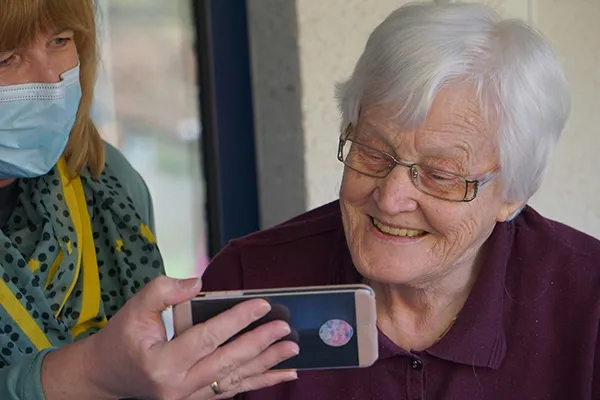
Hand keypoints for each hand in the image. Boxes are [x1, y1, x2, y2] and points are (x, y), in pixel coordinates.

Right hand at [82, 276, 298, 398]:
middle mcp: (177, 386)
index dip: (237, 319)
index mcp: (162, 362)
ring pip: (234, 379)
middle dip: (260, 344)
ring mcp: (188, 398)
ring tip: (291, 351)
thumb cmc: (121, 339)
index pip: (207, 337)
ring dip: (266, 365)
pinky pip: (231, 390)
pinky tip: (280, 375)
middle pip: (227, 362)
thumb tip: (198, 283)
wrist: (105, 376)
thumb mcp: (134, 308)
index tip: (262, 304)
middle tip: (285, 328)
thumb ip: (164, 291)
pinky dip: (257, 381)